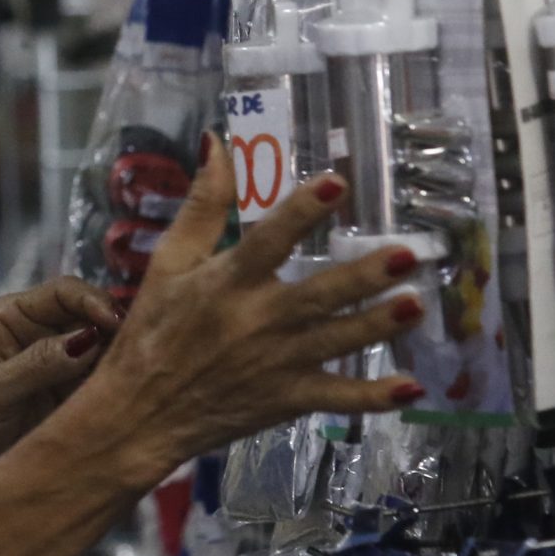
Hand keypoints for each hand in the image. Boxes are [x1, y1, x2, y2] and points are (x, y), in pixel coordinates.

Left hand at [0, 279, 120, 517]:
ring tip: (148, 370)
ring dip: (128, 355)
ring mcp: (66, 363)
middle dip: (119, 327)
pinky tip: (142, 390)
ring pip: (110, 346)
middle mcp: (42, 332)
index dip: (94, 302)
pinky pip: (113, 379)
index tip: (115, 323)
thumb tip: (88, 337)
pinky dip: (127, 382)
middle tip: (142, 347)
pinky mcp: (83, 393)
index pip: (64, 292)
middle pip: (95, 315)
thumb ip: (37, 364)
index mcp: (13, 317)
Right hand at [65, 137, 423, 484]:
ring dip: (378, 325)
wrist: (138, 412)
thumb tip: (217, 143)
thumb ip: (201, 206)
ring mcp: (276, 363)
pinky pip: (335, 398)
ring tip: (416, 304)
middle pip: (318, 294)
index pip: (269, 240)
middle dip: (363, 276)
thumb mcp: (167, 263)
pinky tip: (409, 389)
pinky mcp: (286, 400)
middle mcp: (257, 320)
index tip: (336, 183)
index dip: (302, 211)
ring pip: (337, 341)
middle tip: (405, 255)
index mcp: (227, 282)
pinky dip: (372, 397)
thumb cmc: (152, 331)